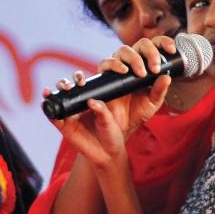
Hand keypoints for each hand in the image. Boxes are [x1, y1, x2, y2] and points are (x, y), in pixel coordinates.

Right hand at [45, 37, 170, 168]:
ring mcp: (77, 101)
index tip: (132, 71)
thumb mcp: (145, 109)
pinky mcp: (66, 115)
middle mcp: (91, 89)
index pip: (110, 65)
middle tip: (104, 78)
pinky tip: (49, 92)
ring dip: (69, 80)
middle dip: (91, 72)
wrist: (111, 150)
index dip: (120, 62)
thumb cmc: (126, 127)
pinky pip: (54, 103)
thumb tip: (166, 76)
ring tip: (74, 84)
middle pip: (85, 73)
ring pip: (68, 83)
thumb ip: (156, 93)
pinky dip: (49, 96)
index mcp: (109, 84)